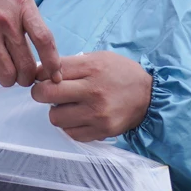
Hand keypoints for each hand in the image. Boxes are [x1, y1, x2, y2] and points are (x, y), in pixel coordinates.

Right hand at [0, 0, 59, 86]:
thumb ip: (29, 21)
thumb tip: (46, 52)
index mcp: (23, 6)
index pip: (45, 40)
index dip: (53, 63)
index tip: (55, 75)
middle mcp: (7, 20)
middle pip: (27, 65)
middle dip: (27, 78)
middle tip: (23, 77)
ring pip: (7, 74)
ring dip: (9, 80)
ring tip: (6, 74)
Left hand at [30, 52, 151, 141]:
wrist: (150, 96)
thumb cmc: (121, 74)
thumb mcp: (99, 58)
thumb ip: (72, 64)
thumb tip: (42, 72)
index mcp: (92, 67)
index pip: (51, 70)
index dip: (41, 74)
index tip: (44, 78)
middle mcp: (93, 91)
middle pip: (46, 94)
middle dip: (40, 93)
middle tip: (46, 93)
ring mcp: (97, 114)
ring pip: (55, 117)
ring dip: (57, 112)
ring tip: (69, 106)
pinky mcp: (101, 131)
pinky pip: (70, 133)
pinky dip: (70, 126)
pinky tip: (79, 117)